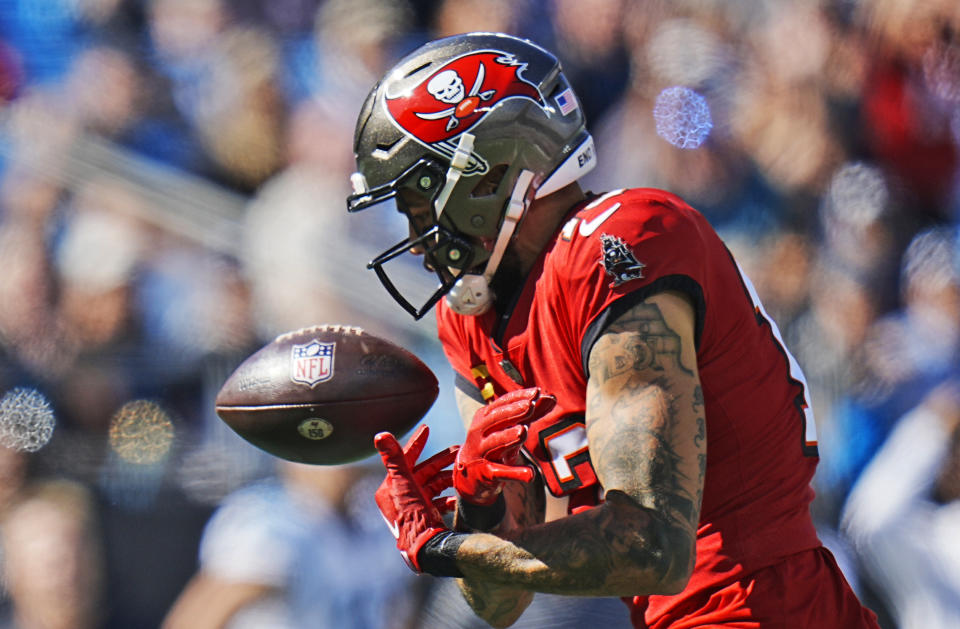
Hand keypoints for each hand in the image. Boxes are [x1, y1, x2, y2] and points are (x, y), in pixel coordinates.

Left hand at [374, 425, 457, 571]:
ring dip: (448, 477)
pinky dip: (449, 495)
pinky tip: (458, 493)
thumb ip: (394, 459)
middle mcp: (401, 498)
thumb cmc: (412, 515)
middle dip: (441, 460)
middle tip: (458, 449)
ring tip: (462, 470)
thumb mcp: (403, 483)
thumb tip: (380, 435)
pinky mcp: (427, 516)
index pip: (404, 460)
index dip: (416, 443)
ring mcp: (414, 507)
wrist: (426, 548)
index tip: (427, 428)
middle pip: (423, 471)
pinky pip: (439, 500)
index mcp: (390, 489)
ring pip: (433, 484)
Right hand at [454, 388, 553, 504]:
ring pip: (494, 443)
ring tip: (523, 431)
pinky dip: (514, 473)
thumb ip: (529, 414)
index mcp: (485, 417)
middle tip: (530, 406)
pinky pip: (499, 472)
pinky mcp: (484, 473)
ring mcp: (480, 452)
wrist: (469, 475)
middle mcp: (479, 432)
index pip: (502, 404)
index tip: (536, 392)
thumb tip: (551, 398)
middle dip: (513, 412)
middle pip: (496, 419)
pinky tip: (530, 473)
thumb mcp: (510, 428)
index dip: (518, 397)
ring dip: (508, 437)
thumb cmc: (493, 445)